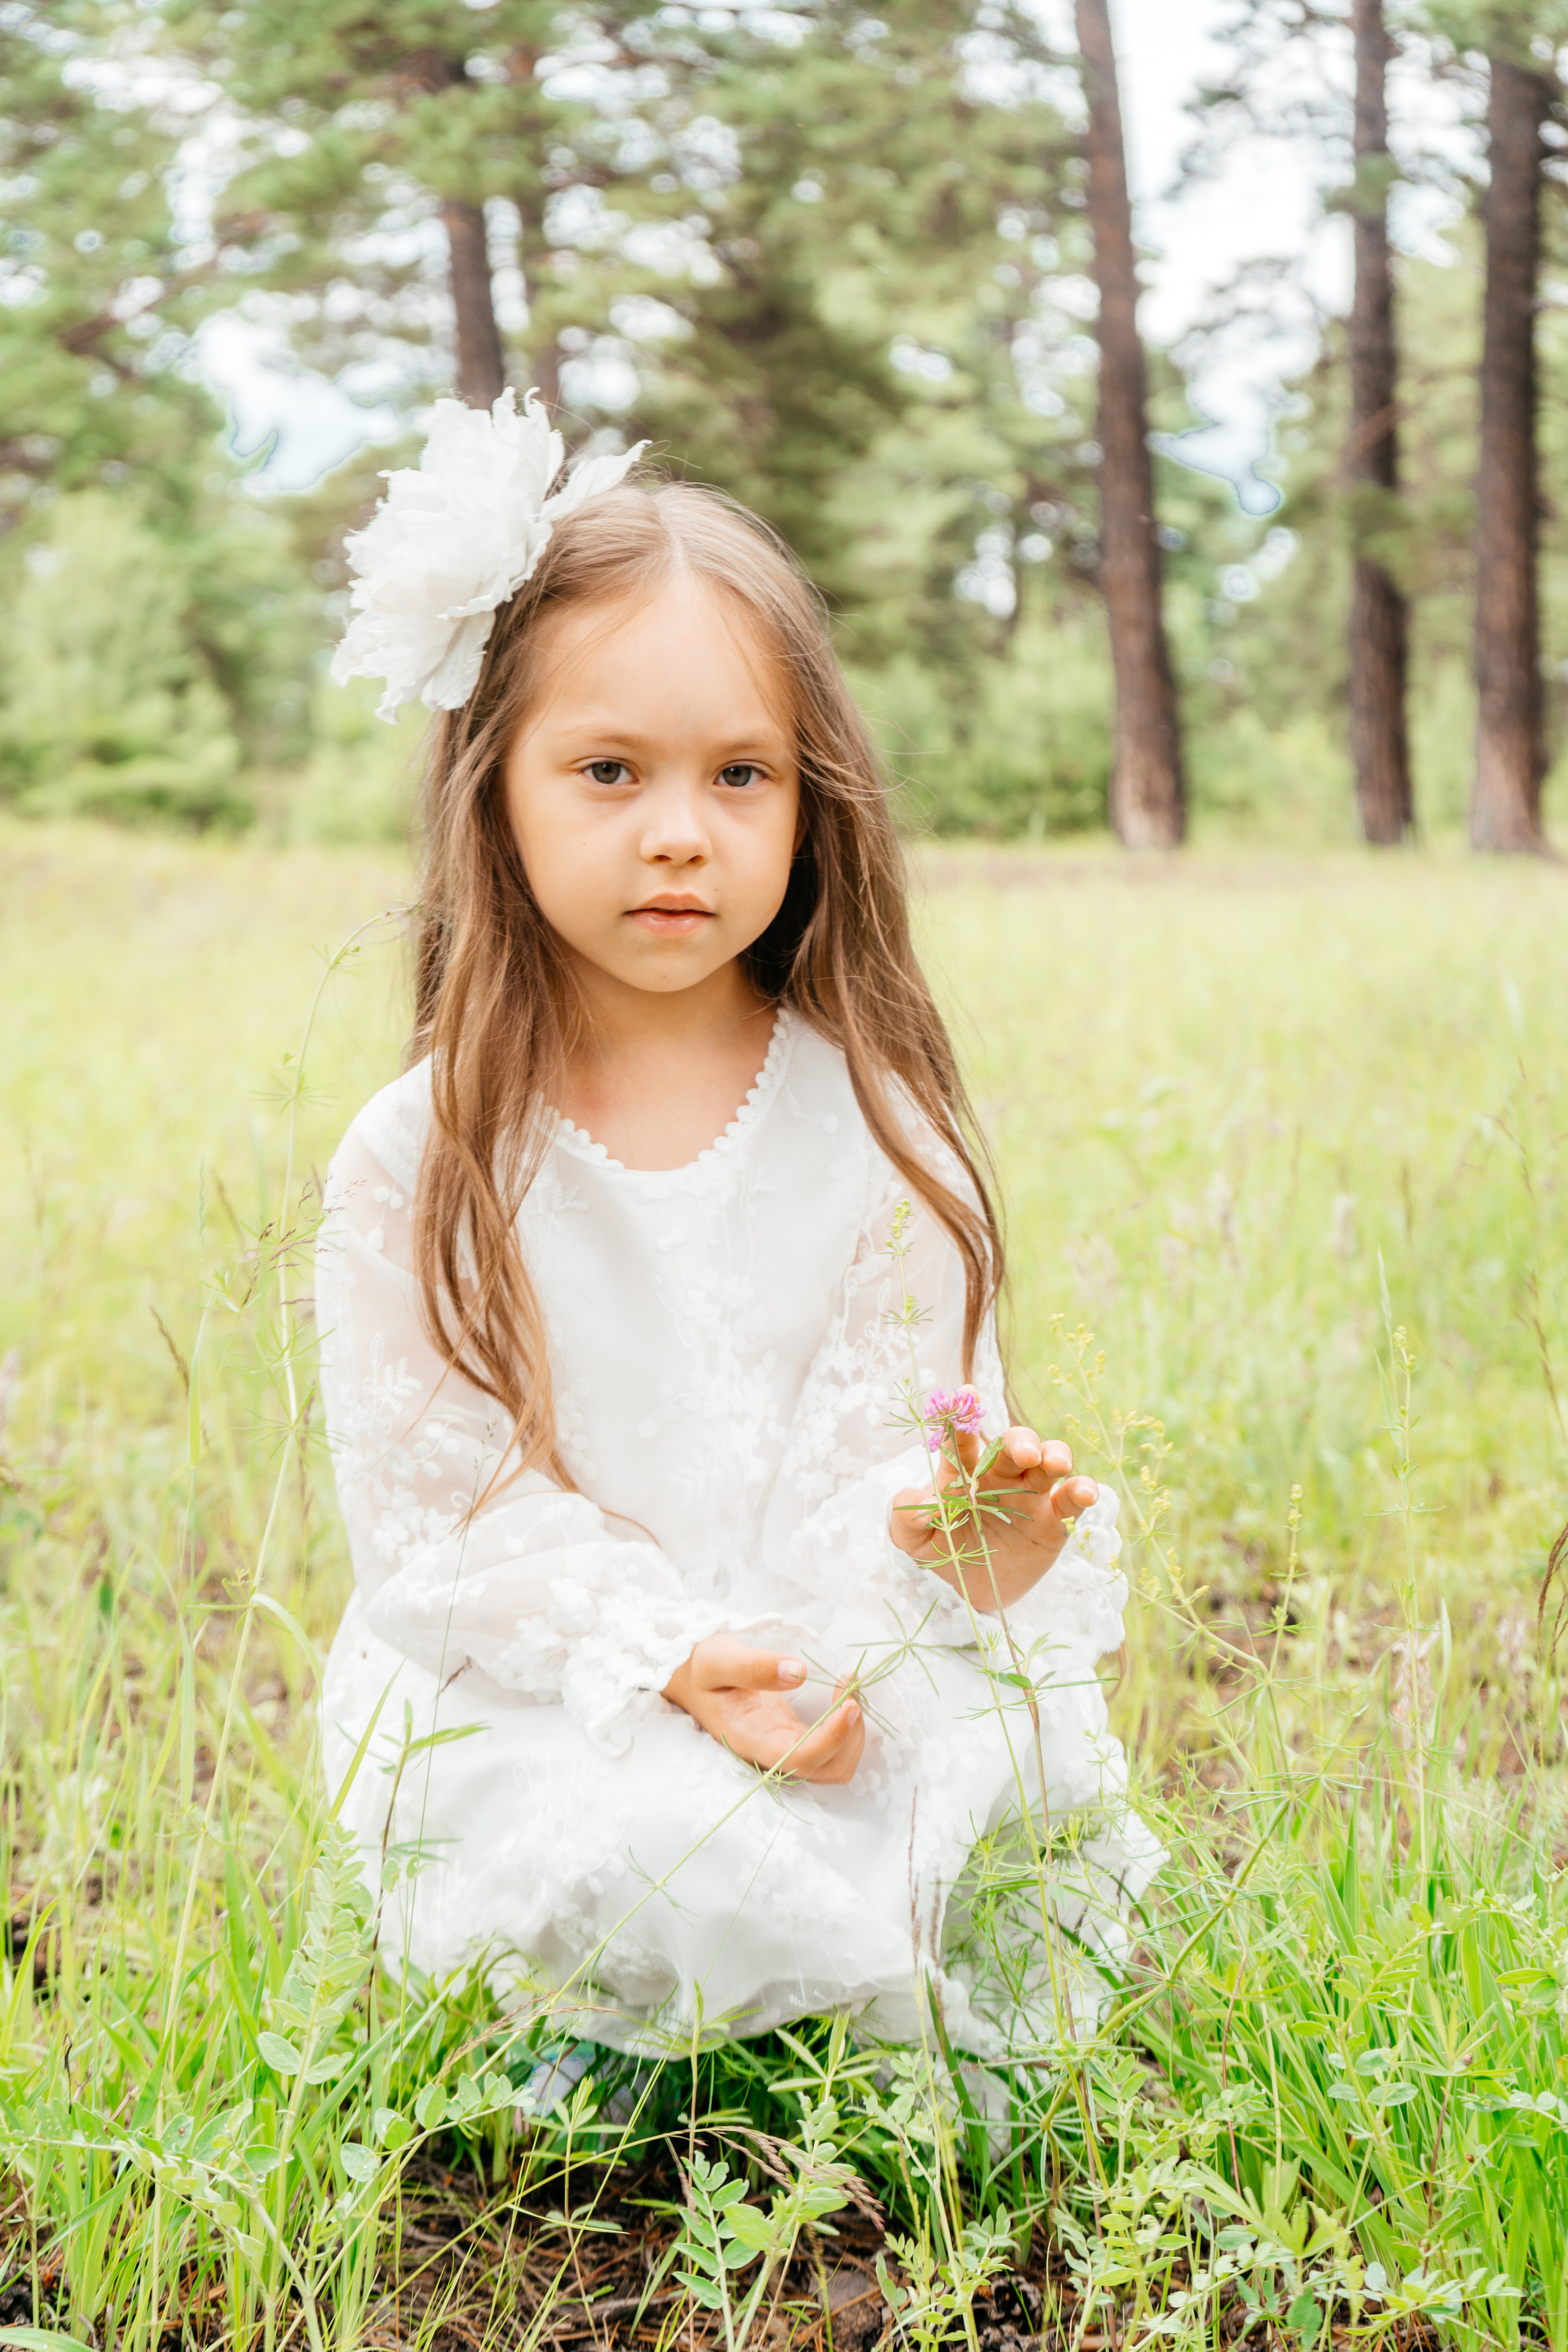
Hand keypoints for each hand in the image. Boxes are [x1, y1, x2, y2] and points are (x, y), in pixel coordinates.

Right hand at [662, 1635, 863, 1785]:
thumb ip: (754, 1666)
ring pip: (835, 1764)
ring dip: (853, 1733)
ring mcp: (783, 1748)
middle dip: (851, 1734)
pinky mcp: (791, 1737)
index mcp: (750, 1740)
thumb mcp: (718, 1658)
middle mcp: (770, 1753)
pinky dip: (846, 1726)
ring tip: (848, 1689)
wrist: (690, 1676)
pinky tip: (842, 1694)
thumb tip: (799, 1672)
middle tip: (849, 1688)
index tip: (849, 1703)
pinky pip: (829, 1746)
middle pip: (828, 1769)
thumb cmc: (701, 1667)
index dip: (833, 1738)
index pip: (802, 1759)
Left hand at [889, 1427, 1096, 1612]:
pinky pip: (1070, 1501)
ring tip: (1055, 1464)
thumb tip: (918, 1503)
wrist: (968, 1592)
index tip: (967, 1394)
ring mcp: (1029, 1495)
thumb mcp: (911, 1540)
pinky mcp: (1053, 1520)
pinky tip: (1086, 1492)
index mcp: (962, 1473)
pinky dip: (1081, 1491)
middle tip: (1023, 1452)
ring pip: (1048, 1463)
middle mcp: (998, 1476)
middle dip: (1020, 1442)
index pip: (963, 1440)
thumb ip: (907, 1517)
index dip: (965, 1416)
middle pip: (1013, 1445)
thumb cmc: (938, 1553)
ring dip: (1054, 1455)